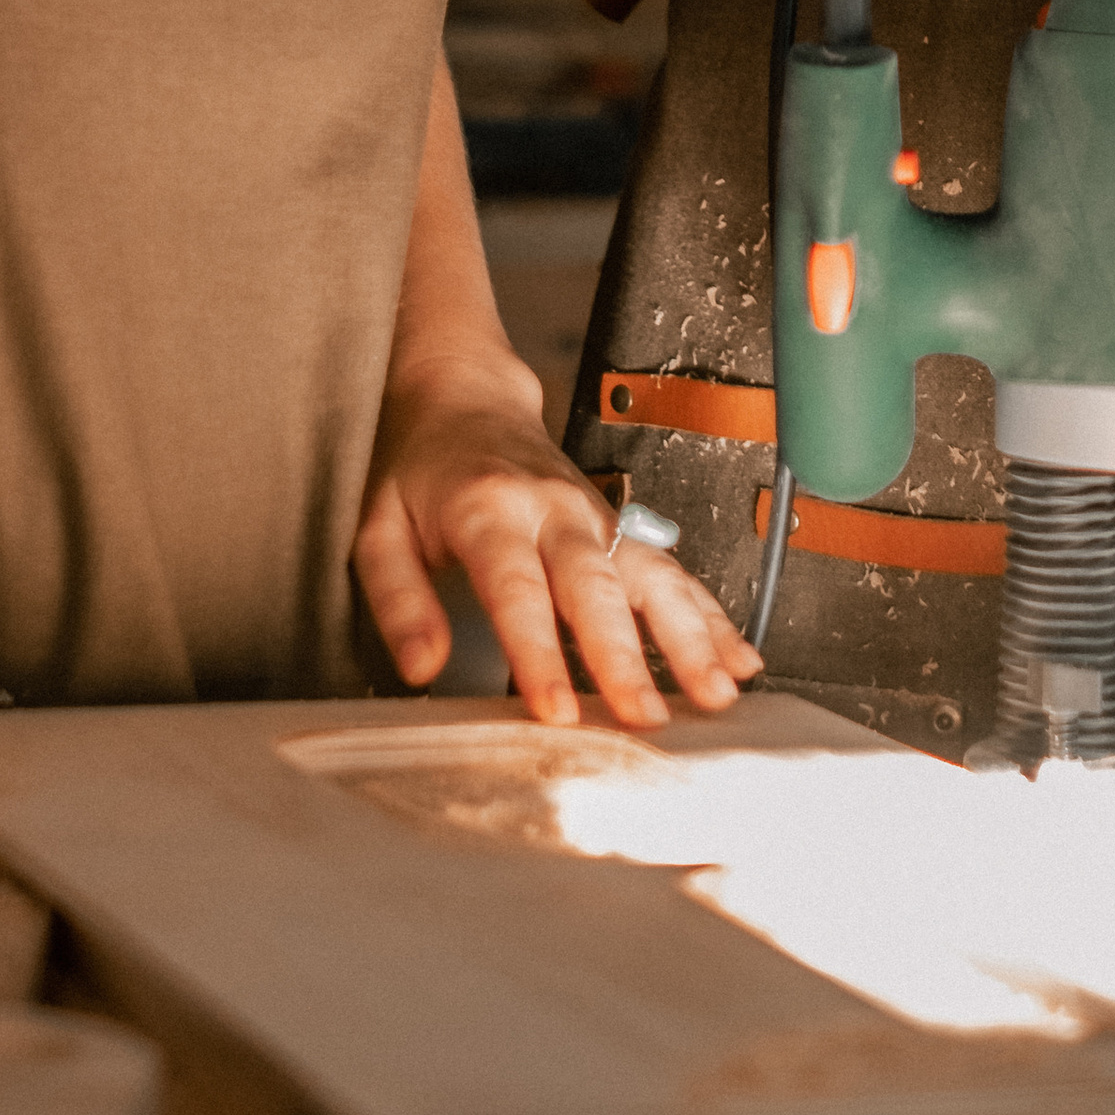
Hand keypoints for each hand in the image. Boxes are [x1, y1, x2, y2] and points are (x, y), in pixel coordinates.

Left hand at [353, 370, 761, 727]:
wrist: (461, 397)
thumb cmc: (416, 469)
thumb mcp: (376, 528)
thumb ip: (399, 599)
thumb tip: (421, 667)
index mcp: (487, 508)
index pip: (517, 589)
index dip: (539, 653)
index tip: (558, 712)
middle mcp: (552, 508)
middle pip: (597, 583)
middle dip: (626, 653)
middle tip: (647, 717)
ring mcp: (594, 513)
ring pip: (651, 572)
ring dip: (689, 633)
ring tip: (718, 691)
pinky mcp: (619, 524)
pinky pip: (672, 568)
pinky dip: (710, 613)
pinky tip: (737, 657)